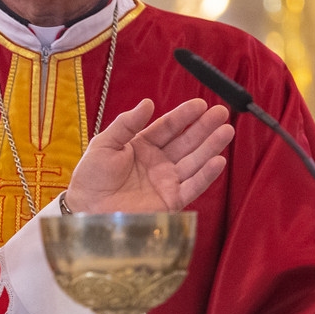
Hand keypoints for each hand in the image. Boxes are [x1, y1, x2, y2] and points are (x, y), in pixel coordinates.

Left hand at [64, 97, 232, 214]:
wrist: (87, 211)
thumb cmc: (91, 178)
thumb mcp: (104, 144)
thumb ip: (126, 123)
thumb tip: (148, 102)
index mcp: (142, 146)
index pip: (168, 127)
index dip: (184, 115)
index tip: (201, 104)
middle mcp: (158, 163)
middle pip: (186, 142)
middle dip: (204, 127)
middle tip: (221, 113)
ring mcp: (166, 181)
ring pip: (194, 161)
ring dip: (211, 146)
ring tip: (227, 131)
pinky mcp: (171, 201)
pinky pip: (193, 186)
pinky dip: (207, 174)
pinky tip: (219, 160)